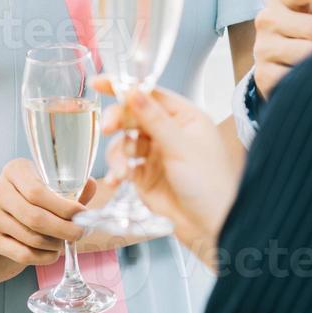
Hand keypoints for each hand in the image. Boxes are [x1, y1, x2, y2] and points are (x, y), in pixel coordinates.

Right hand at [0, 158, 93, 264]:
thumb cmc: (29, 191)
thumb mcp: (44, 179)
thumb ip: (68, 186)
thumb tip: (91, 185)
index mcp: (14, 171)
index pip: (37, 192)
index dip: (63, 207)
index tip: (82, 214)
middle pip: (35, 218)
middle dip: (64, 229)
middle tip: (81, 232)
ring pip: (31, 238)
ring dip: (56, 244)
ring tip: (66, 240)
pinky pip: (23, 255)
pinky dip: (44, 257)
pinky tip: (54, 252)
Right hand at [98, 81, 239, 259]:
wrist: (212, 229)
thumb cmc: (210, 185)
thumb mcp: (181, 148)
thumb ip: (154, 120)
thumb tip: (133, 91)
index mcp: (185, 118)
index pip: (151, 94)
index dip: (124, 87)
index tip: (99, 83)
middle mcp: (169, 132)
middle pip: (133, 115)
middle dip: (117, 121)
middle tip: (107, 128)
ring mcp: (156, 154)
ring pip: (124, 141)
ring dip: (118, 154)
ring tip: (120, 171)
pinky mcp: (145, 176)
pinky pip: (123, 165)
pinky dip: (117, 171)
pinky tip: (116, 181)